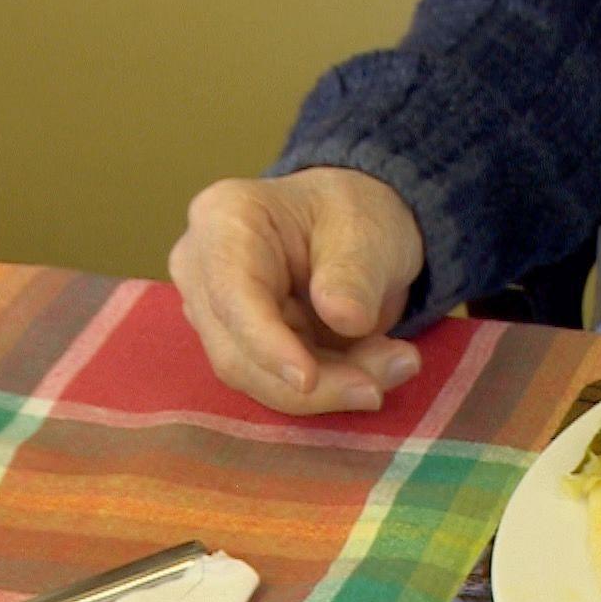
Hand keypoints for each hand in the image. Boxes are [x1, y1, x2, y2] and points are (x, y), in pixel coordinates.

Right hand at [168, 167, 426, 414]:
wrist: (356, 230)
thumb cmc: (354, 215)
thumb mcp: (368, 230)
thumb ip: (355, 274)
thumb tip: (344, 319)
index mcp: (224, 220)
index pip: (232, 295)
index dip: (266, 344)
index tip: (308, 380)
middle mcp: (202, 270)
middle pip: (239, 353)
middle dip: (319, 379)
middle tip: (395, 371)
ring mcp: (215, 313)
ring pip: (261, 381)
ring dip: (333, 386)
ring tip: (398, 363)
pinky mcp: (240, 347)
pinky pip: (280, 386)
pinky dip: (333, 387)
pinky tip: (379, 370)